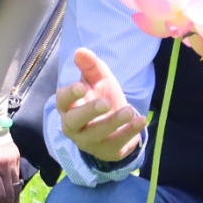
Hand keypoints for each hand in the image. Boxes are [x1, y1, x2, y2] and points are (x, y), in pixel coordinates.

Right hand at [56, 47, 146, 164]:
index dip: (70, 94)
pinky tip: (141, 120)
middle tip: (105, 103)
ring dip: (113, 122)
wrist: (118, 124)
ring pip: (96, 134)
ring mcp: (89, 142)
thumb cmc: (101, 97)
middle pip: (74, 121)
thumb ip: (90, 66)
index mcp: (68, 107)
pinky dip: (130, 132)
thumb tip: (80, 51)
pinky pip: (116, 144)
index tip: (81, 86)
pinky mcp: (106, 151)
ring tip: (129, 110)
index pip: (62, 100)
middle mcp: (73, 126)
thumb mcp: (98, 80)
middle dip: (89, 112)